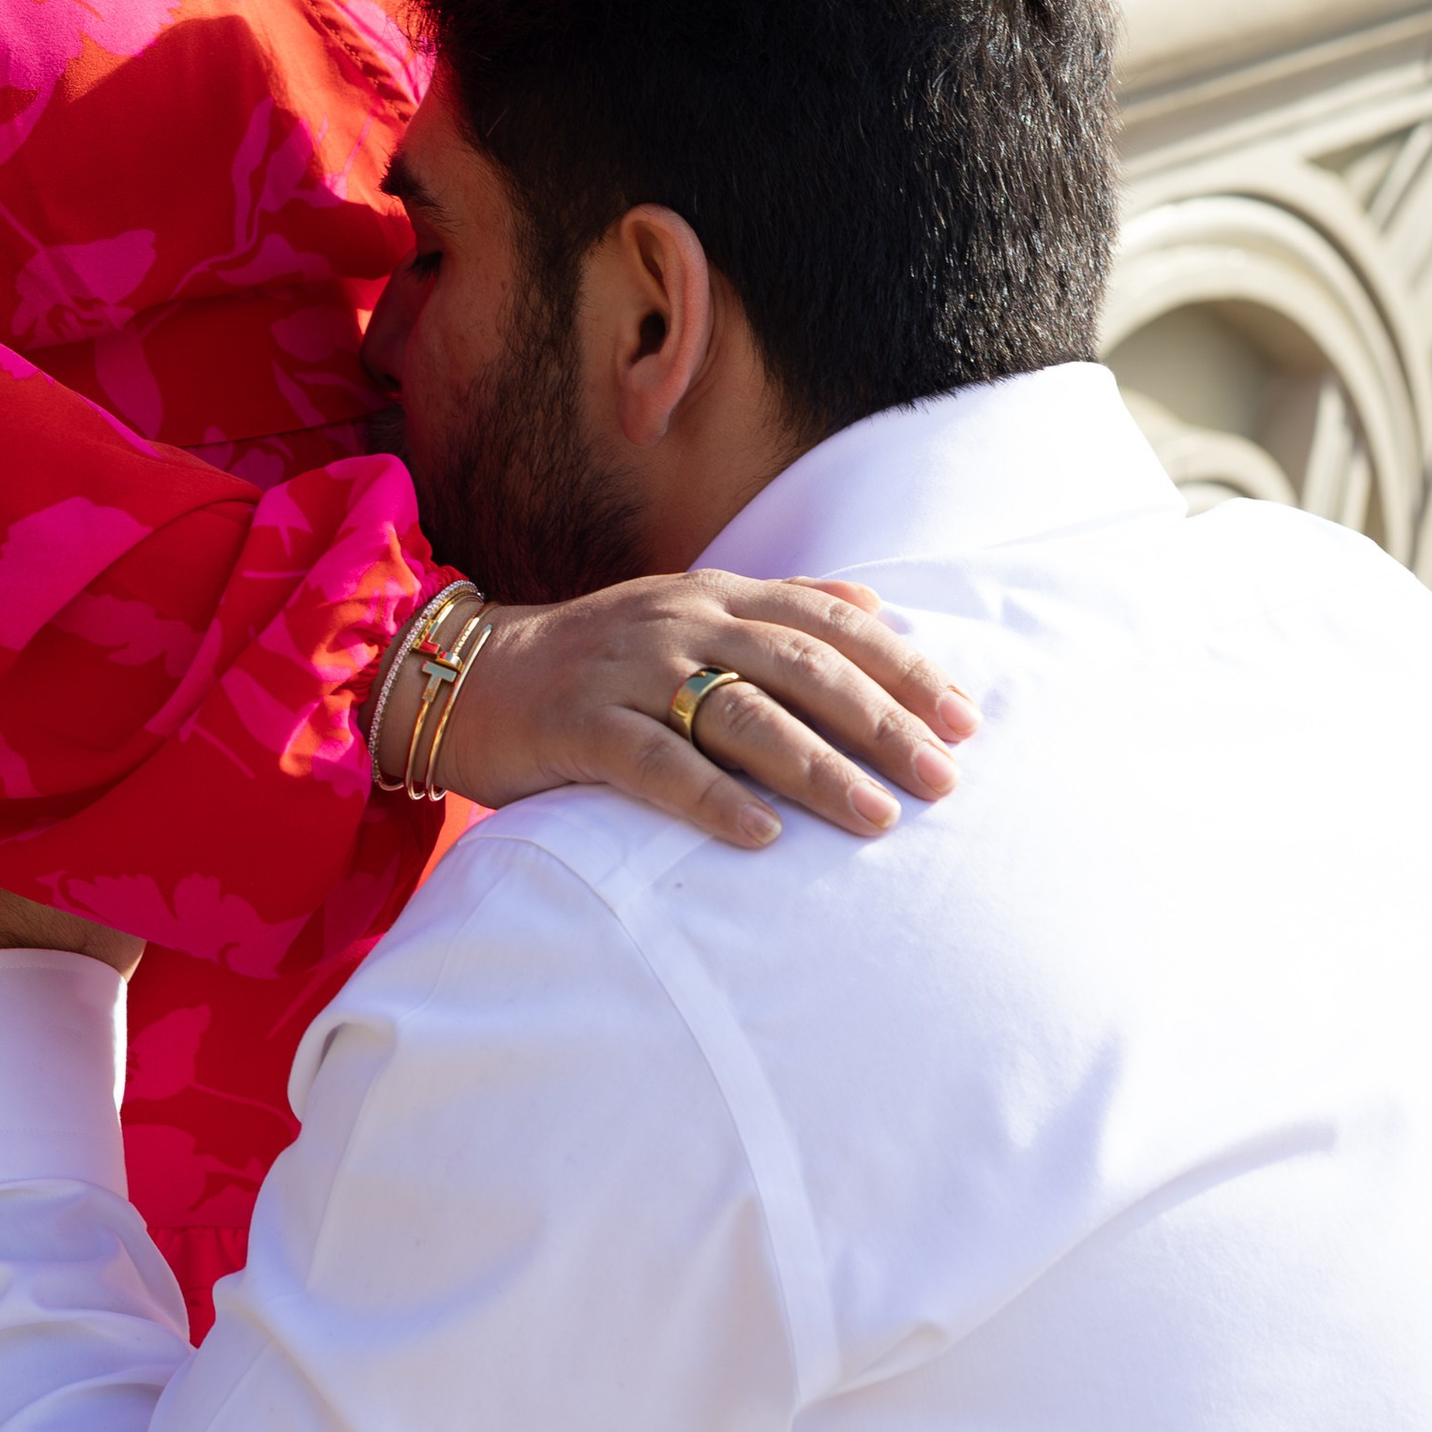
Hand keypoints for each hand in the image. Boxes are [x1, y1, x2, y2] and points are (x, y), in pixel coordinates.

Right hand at [410, 573, 978, 849]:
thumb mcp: (686, 615)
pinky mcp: (579, 724)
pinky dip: (712, 799)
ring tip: (877, 818)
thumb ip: (776, 608)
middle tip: (943, 780)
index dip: (900, 665)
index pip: (826, 620)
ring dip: (816, 768)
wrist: (466, 675)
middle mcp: (677, 620)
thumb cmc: (596, 661)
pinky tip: (763, 838)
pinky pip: (654, 762)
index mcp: (712, 594)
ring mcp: (627, 669)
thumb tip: (878, 607)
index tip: (964, 718)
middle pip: (798, 665)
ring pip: (738, 714)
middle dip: (880, 722)